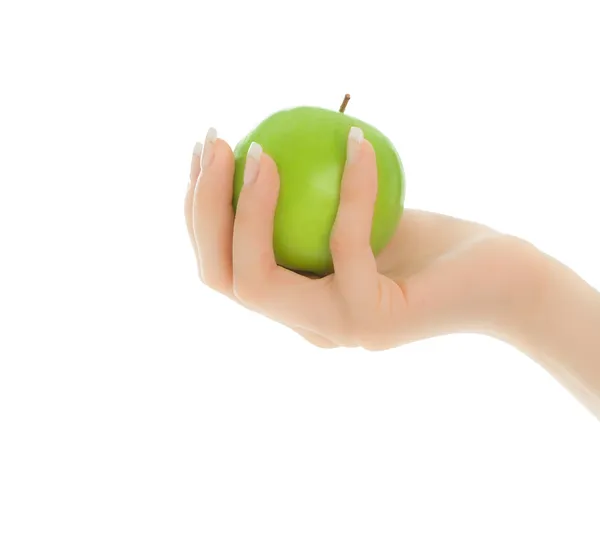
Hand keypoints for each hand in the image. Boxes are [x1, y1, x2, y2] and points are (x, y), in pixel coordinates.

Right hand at [184, 128, 540, 349]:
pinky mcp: (374, 322)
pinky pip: (344, 243)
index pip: (221, 266)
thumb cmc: (432, 244)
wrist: (503, 280)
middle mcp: (304, 325)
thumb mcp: (363, 210)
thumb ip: (311, 201)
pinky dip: (349, 185)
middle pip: (220, 278)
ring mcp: (335, 331)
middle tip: (216, 142)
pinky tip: (358, 140)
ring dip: (245, 206)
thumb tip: (261, 147)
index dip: (197, 211)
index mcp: (295, 302)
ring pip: (256, 279)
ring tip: (258, 148)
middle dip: (202, 209)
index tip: (206, 149)